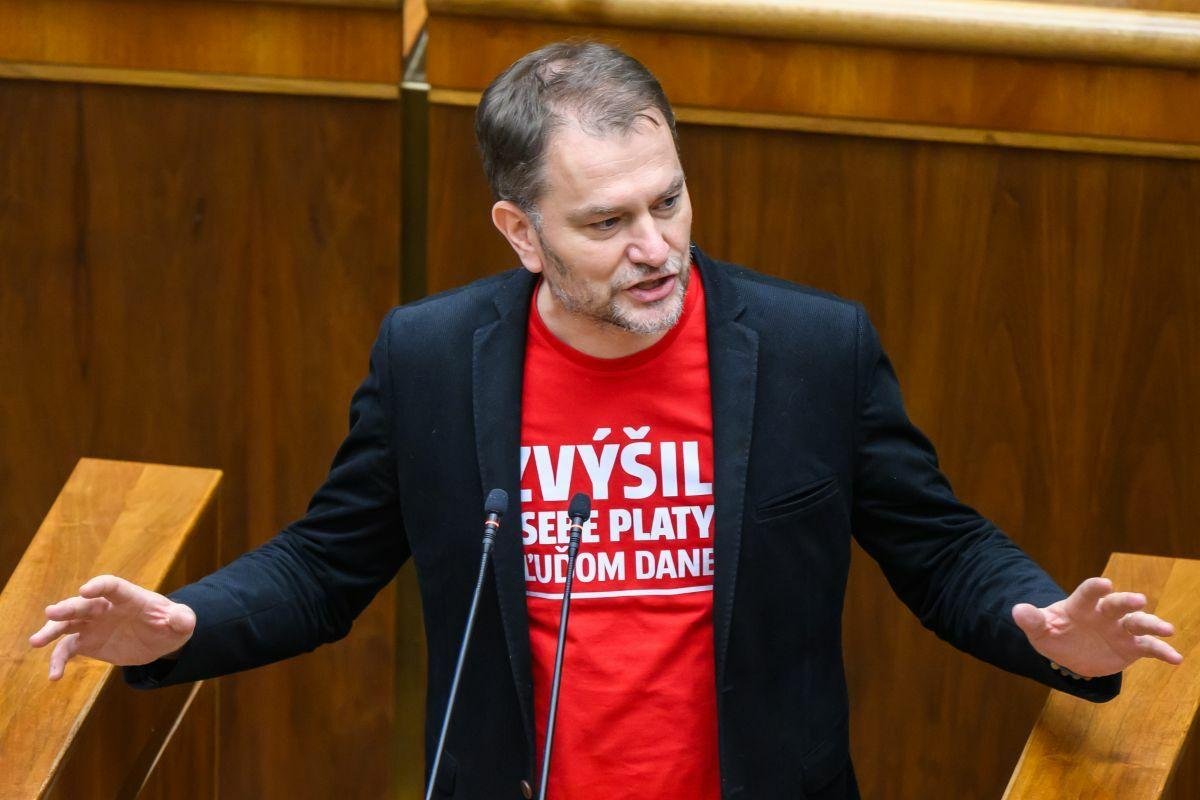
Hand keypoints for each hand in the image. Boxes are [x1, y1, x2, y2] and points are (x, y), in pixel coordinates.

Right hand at [28, 574, 194, 679]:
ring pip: (68, 624)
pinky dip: (58, 660)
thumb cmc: (171, 624)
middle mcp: (106, 607)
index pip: (111, 586)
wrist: (160, 639)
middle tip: (51, 612)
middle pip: (83, 604)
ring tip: (36, 642)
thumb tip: (183, 620)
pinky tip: (54, 676)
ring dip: (51, 630)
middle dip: (68, 607)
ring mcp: (94, 624)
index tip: (85, 590)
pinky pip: (68, 649)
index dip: (99, 586)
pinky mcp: (88, 642)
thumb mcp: (182, 622)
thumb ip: (182, 619)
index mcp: (128, 597)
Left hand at [1012, 577, 1182, 677]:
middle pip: (1117, 604)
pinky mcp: (1131, 647)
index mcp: (1081, 606)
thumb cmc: (1054, 633)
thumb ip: (1032, 620)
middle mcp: (1105, 614)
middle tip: (1139, 600)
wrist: (1069, 650)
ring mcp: (1120, 629)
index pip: (1088, 592)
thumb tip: (1017, 610)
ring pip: (1138, 623)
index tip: (1104, 583)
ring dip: (1153, 624)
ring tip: (1167, 629)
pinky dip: (1163, 652)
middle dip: (1127, 601)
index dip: (1095, 588)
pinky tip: (1176, 658)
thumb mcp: (1040, 630)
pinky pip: (1149, 648)